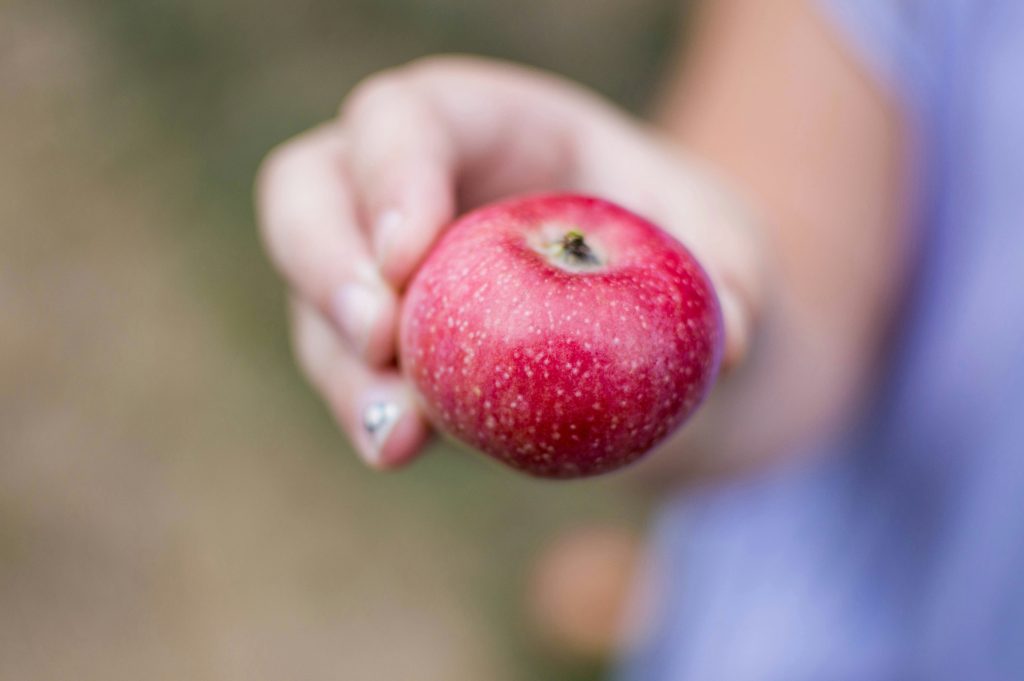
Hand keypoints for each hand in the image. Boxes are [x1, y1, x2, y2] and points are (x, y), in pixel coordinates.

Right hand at [256, 56, 761, 470]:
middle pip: (312, 188)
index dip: (391, 171)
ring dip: (339, 366)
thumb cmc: (684, 257)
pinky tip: (396, 449)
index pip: (410, 116)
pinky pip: (347, 371)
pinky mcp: (388, 343)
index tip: (409, 257)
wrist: (659, 326)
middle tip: (377, 338)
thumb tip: (727, 343)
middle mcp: (417, 184)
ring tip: (394, 435)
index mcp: (493, 123)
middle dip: (322, 259)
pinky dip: (366, 412)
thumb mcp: (727, 249)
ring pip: (315, 296)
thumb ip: (729, 280)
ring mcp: (388, 267)